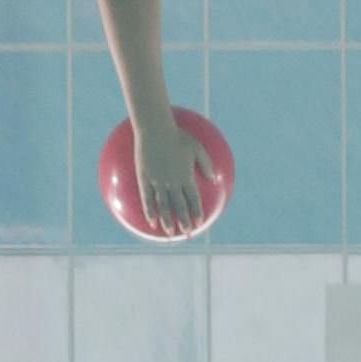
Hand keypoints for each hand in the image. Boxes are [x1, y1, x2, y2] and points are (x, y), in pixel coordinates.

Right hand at [130, 119, 209, 235]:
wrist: (155, 128)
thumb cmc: (177, 135)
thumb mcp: (197, 147)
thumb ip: (206, 163)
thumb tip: (214, 178)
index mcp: (186, 176)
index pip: (194, 199)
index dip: (197, 212)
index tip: (199, 223)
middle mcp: (173, 182)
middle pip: (180, 206)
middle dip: (184, 222)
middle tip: (187, 233)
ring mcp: (158, 182)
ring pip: (164, 206)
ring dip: (167, 221)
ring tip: (169, 233)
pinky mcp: (145, 179)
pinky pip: (147, 199)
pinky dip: (150, 212)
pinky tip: (151, 222)